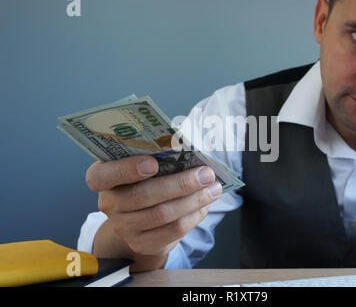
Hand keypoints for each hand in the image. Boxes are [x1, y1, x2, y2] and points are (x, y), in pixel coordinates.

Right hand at [85, 155, 221, 256]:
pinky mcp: (142, 243)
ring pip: (162, 214)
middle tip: (206, 174)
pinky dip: (193, 216)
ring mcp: (123, 227)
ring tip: (214, 188)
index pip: (101, 176)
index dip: (126, 170)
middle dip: (181, 184)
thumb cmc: (144, 180)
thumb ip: (157, 157)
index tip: (153, 163)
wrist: (138, 217)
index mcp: (101, 177)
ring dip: (194, 200)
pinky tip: (204, 205)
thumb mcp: (141, 164)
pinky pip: (172, 231)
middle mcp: (108, 203)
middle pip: (144, 195)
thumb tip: (191, 152)